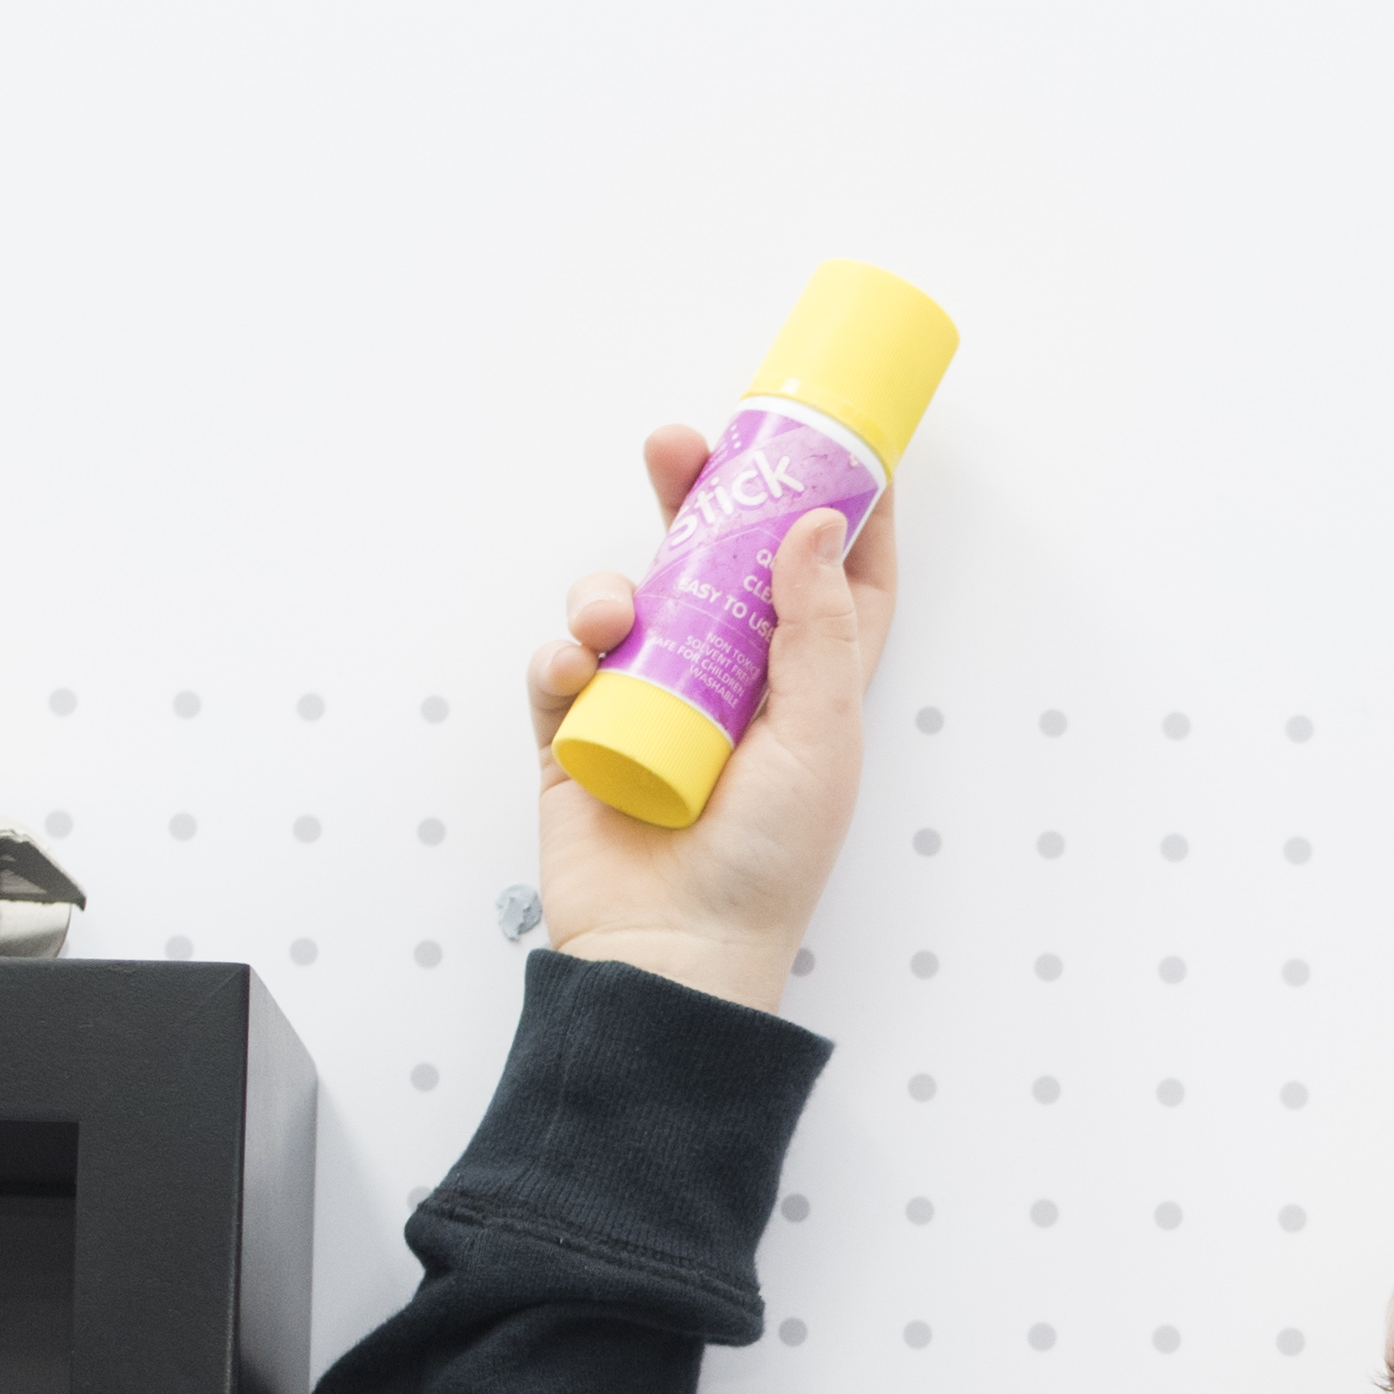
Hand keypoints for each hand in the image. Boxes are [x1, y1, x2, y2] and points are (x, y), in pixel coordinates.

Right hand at [527, 421, 900, 1017]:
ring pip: (629, 603)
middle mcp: (727, 685)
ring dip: (612, 586)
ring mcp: (648, 707)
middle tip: (678, 446)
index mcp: (804, 685)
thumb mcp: (821, 739)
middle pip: (715, 565)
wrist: (672, 956)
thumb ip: (818, 628)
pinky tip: (576, 668)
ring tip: (614, 613)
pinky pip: (561, 670)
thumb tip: (816, 521)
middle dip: (696, 499)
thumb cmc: (764, 865)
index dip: (832, 507)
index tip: (825, 437)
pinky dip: (562, 657)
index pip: (830, 578)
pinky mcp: (578, 739)